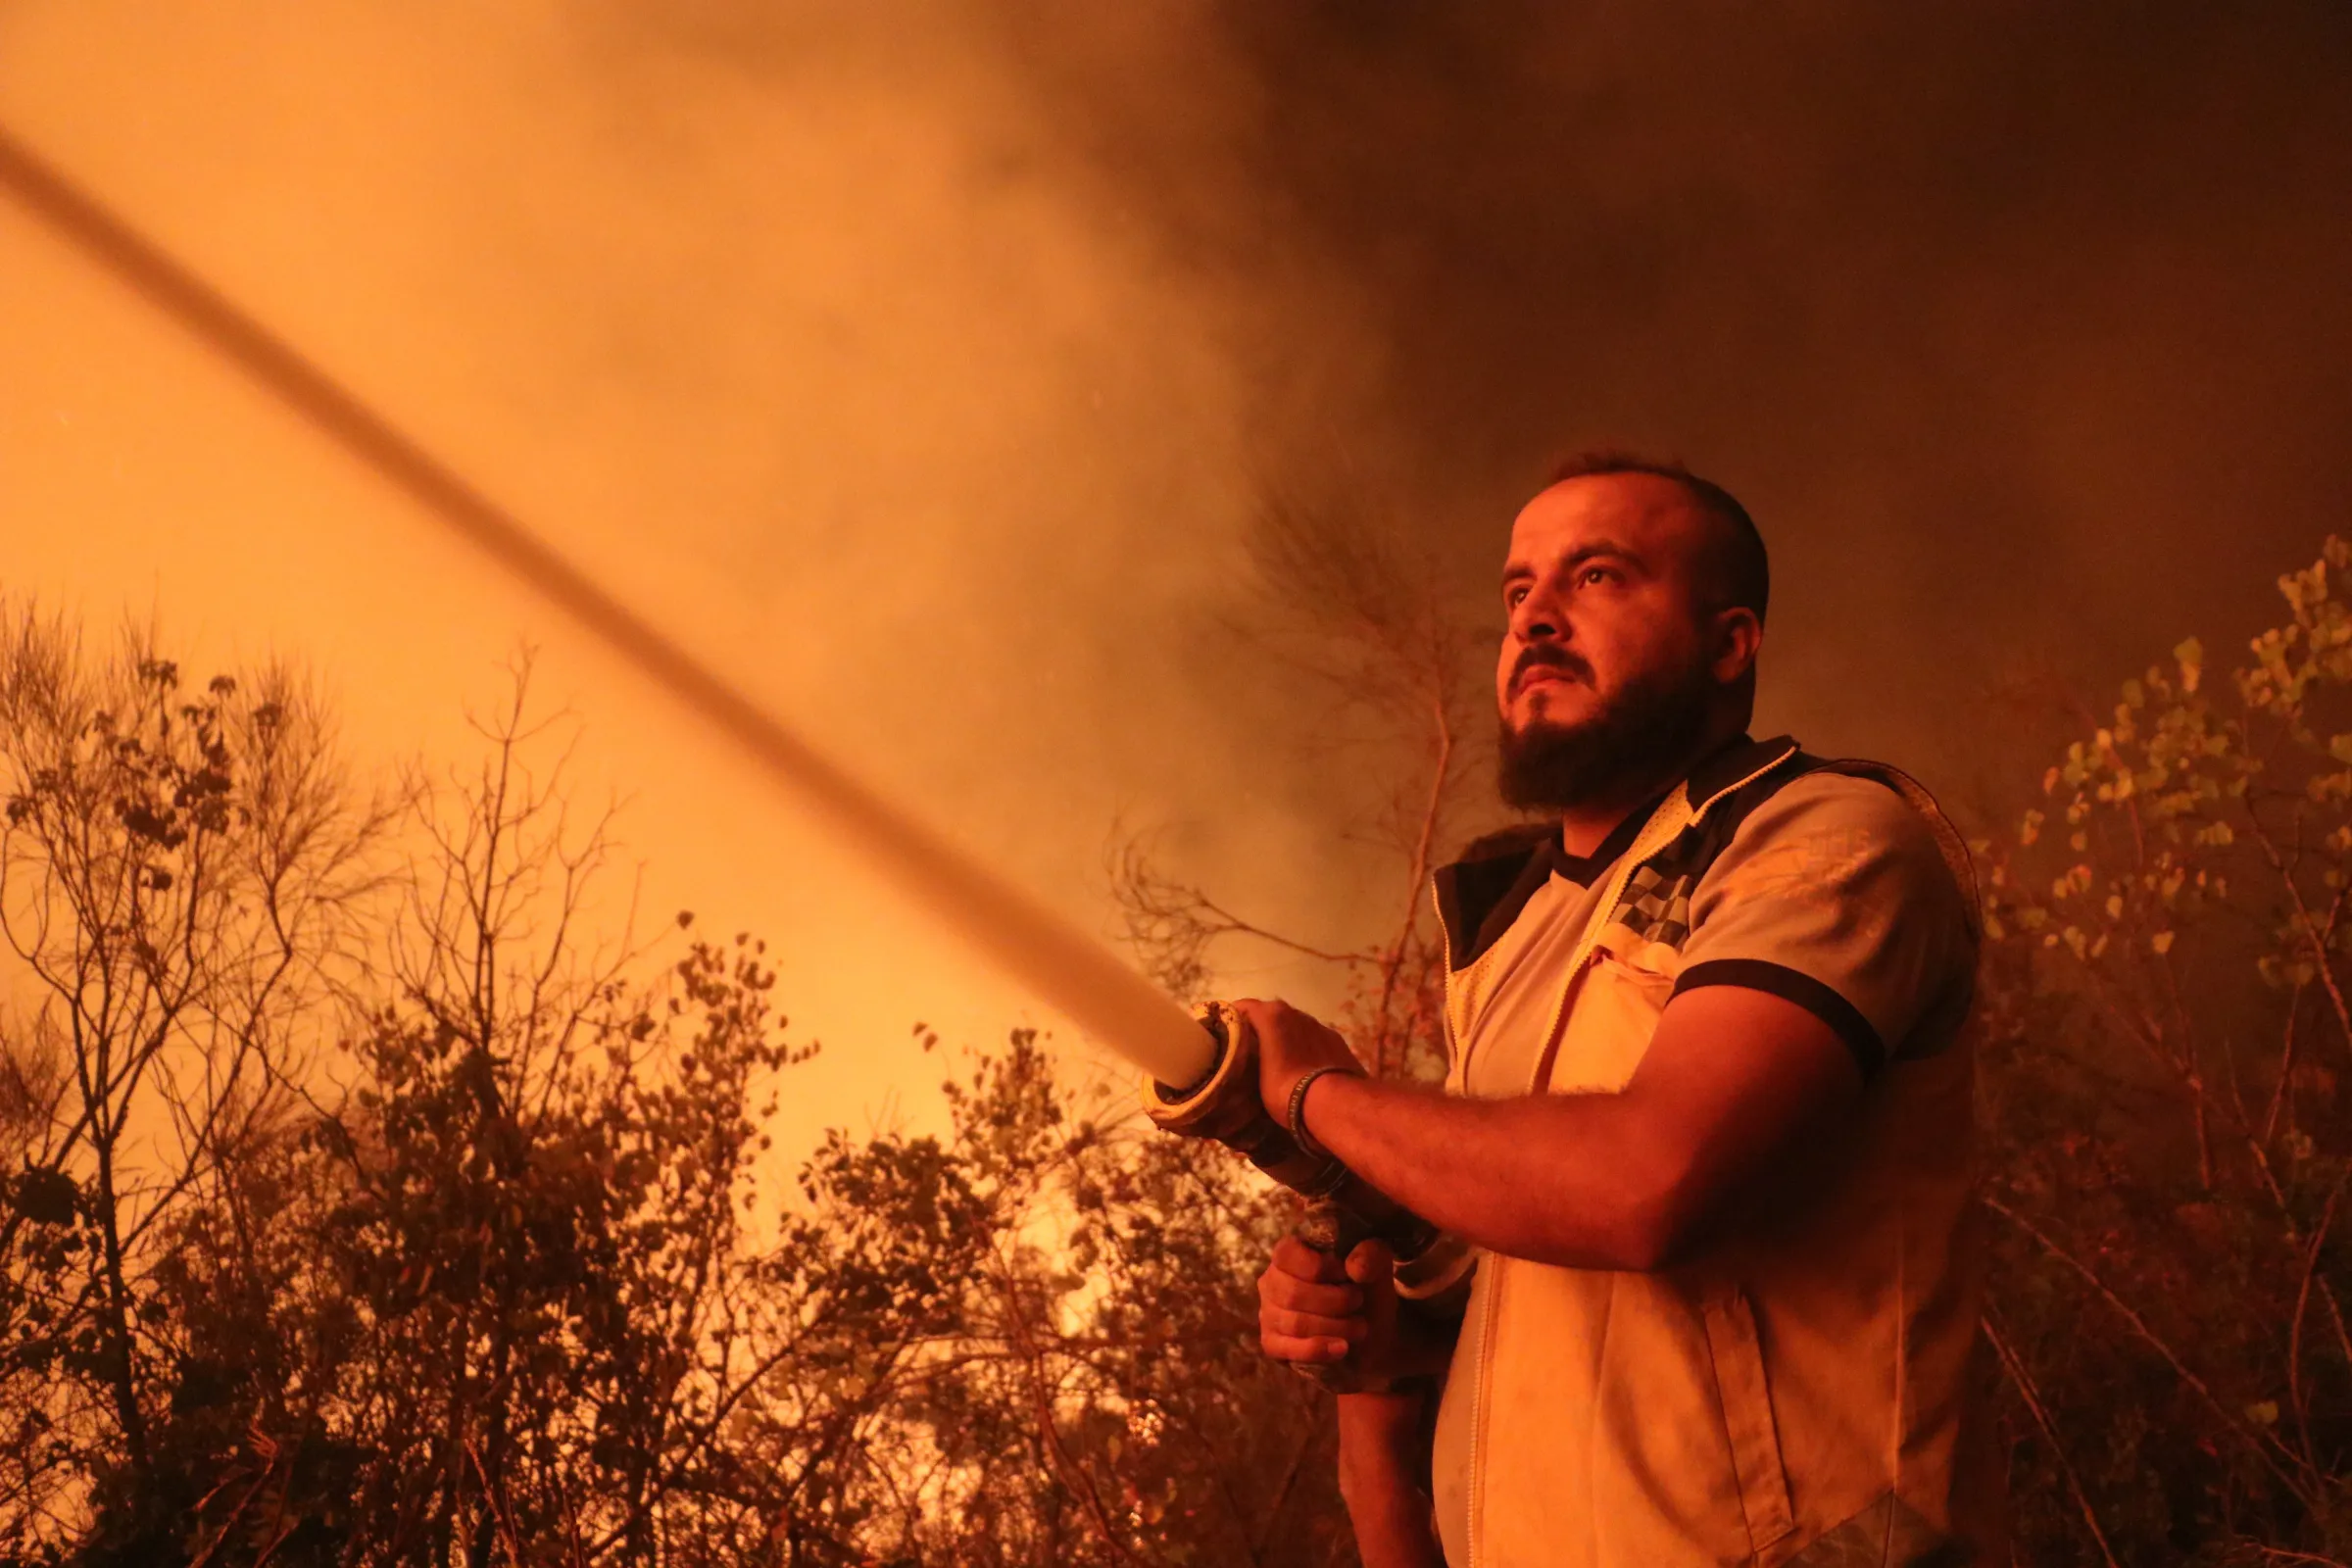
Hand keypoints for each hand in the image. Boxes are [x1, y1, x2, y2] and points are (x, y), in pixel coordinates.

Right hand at [1227, 997, 1361, 1127]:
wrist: (1336, 1103)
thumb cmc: (1287, 1088)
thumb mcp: (1256, 1078)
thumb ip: (1250, 1060)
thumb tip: (1248, 1060)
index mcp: (1273, 1015)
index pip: (1244, 1007)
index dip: (1231, 1018)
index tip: (1223, 1032)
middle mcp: (1297, 1013)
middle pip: (1271, 1013)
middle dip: (1260, 1027)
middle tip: (1248, 1047)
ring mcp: (1320, 1026)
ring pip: (1295, 1026)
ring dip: (1285, 1036)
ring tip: (1277, 1058)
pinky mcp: (1338, 1042)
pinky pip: (1313, 1039)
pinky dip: (1305, 1047)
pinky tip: (1304, 1066)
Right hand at [1257, 1234, 1402, 1378]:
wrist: (1373, 1335)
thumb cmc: (1366, 1292)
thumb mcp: (1377, 1267)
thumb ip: (1371, 1255)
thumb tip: (1355, 1267)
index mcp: (1290, 1253)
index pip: (1288, 1254)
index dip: (1322, 1267)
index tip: (1348, 1276)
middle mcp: (1271, 1281)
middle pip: (1293, 1293)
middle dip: (1336, 1302)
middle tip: (1358, 1303)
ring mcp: (1268, 1314)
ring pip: (1295, 1324)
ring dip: (1336, 1327)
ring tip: (1359, 1328)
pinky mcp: (1272, 1344)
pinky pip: (1287, 1349)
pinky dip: (1318, 1350)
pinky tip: (1341, 1348)